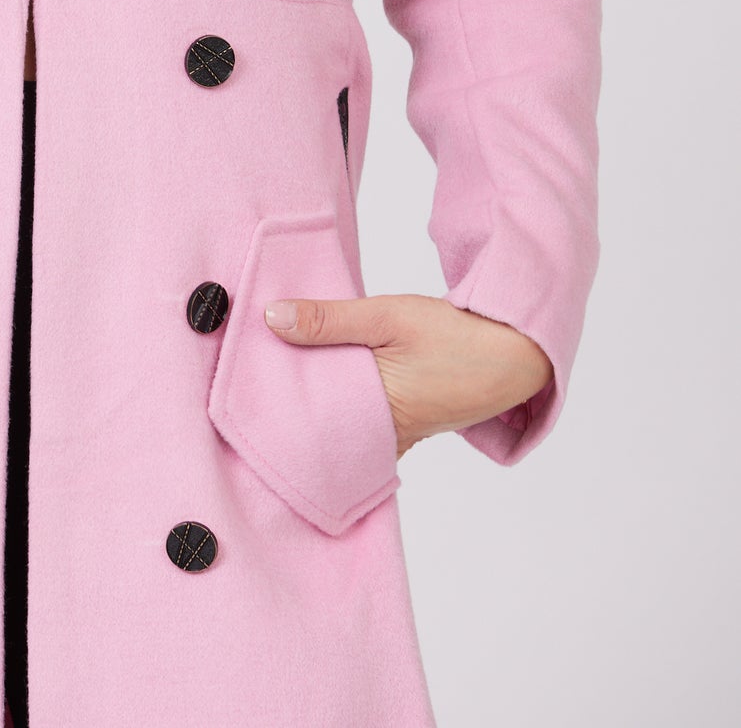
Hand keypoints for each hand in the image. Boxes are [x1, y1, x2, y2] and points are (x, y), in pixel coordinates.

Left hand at [263, 293, 553, 458]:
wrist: (514, 352)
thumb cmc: (454, 336)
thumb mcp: (387, 317)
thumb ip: (329, 319)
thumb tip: (271, 318)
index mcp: (376, 416)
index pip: (308, 420)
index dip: (274, 405)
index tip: (240, 388)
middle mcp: (383, 436)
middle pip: (321, 424)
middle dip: (289, 405)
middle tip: (247, 381)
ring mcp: (396, 433)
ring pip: (340, 421)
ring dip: (315, 400)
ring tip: (275, 376)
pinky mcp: (405, 421)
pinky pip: (361, 418)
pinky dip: (340, 400)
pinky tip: (320, 379)